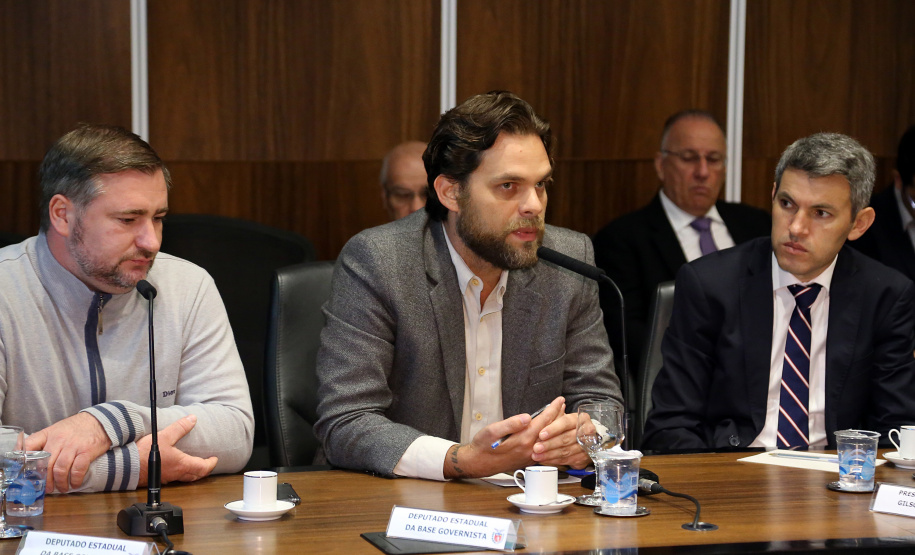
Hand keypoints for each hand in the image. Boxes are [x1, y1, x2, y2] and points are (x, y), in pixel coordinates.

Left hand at [25, 412, 111, 492]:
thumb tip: (29, 457)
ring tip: (62, 488)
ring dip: (60, 482)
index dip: (24, 459)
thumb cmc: (76, 428)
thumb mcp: (56, 430)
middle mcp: (59, 440)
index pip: (30, 445)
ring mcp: (73, 445)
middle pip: (46, 464)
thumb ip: (43, 441)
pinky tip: (75, 483)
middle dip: (46, 480)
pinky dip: (75, 479)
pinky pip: (77, 469)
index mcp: (49, 434)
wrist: (100, 421)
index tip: (25, 473)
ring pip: (60, 469)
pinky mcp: (87, 451)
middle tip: (48, 488)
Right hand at [136, 415, 217, 485]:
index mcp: (181, 464)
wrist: (126, 467)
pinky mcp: (159, 478)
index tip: (215, 459)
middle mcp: (176, 473)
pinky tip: (177, 467)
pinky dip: (181, 473)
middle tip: (208, 463)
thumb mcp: (164, 436)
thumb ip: (180, 428)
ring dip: (193, 473)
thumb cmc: (144, 454)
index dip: (211, 464)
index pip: (202, 468)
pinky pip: (175, 478)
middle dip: (204, 470)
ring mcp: (167, 478)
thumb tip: (192, 419)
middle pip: (196, 476)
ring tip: (195, 465)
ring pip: (186, 478)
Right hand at [443, 397, 565, 478]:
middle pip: (549, 430)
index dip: (552, 409)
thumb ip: (510, 424)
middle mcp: (529, 449)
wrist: (477, 464)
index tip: (559, 400)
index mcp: (522, 440)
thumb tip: (526, 417)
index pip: (542, 421)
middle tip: (563, 404)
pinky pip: (544, 446)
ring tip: (561, 415)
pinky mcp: (528, 459)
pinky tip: (550, 431)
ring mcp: (530, 456)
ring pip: (548, 439)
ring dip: (555, 426)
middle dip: (557, 416)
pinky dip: (549, 436)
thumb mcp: (492, 431)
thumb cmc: (482, 446)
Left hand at [531, 407, 589, 467]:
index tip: (541, 434)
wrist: (585, 440)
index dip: (553, 429)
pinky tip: (545, 460)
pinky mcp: (584, 457)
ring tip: (537, 456)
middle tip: (536, 448)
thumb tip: (554, 403)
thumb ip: (555, 413)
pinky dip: (555, 461)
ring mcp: (586, 445)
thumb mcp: (562, 418)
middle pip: (566, 438)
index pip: (565, 422)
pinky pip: (568, 460)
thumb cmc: (569, 427)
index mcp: (578, 418)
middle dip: (549, 444)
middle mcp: (585, 431)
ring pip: (566, 451)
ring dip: (550, 454)